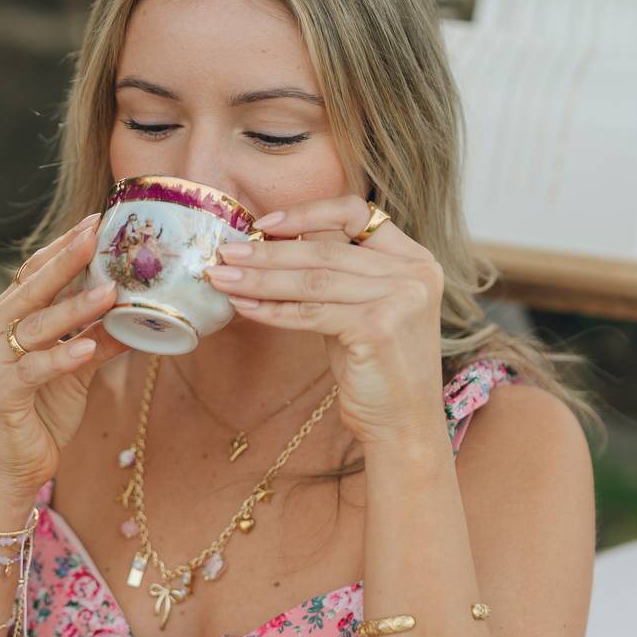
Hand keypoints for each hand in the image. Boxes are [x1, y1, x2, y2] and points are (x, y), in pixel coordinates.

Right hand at [0, 215, 126, 503]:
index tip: (95, 223)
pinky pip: (34, 370)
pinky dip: (62, 358)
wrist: (8, 475)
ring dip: (75, 308)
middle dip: (67, 260)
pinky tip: (88, 347)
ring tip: (111, 291)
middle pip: (30, 289)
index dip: (61, 250)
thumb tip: (137, 314)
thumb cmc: (38, 420)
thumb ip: (97, 340)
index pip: (30, 276)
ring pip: (36, 327)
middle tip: (98, 233)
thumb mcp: (74, 373)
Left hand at [206, 194, 445, 449]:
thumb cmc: (375, 366)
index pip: (355, 214)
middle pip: (325, 249)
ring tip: (222, 277)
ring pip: (313, 280)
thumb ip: (333, 274)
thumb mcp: (359, 307)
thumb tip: (268, 244)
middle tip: (224, 253)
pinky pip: (311, 312)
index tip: (262, 225)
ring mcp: (401, 298)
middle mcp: (414, 272)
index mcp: (413, 258)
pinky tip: (244, 308)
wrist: (402, 423)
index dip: (306, 214)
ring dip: (260, 279)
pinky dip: (272, 310)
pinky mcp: (379, 327)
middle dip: (268, 252)